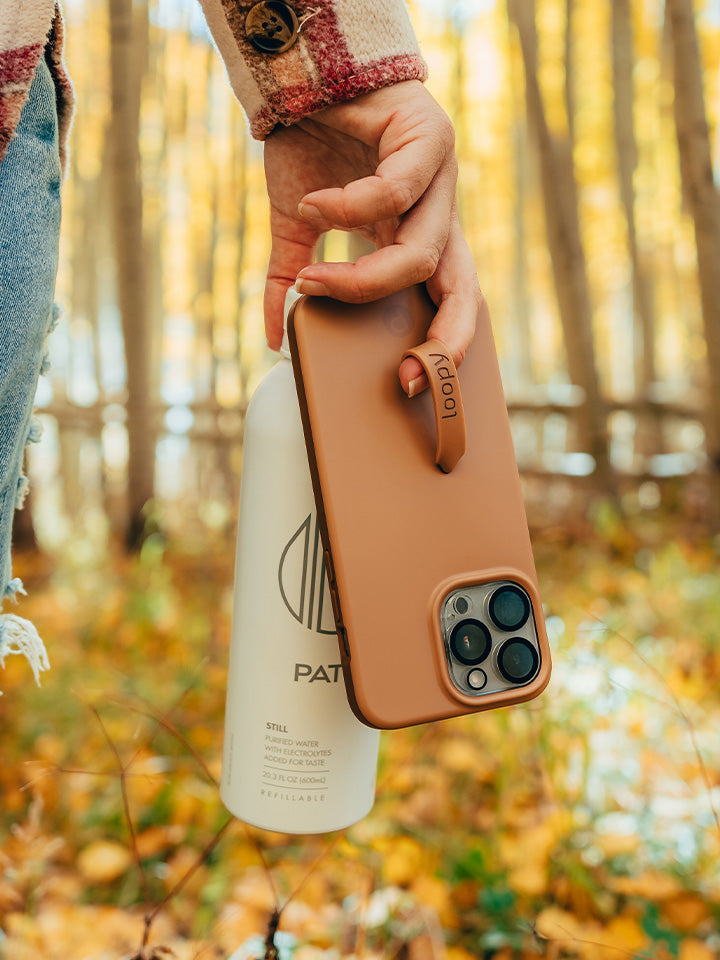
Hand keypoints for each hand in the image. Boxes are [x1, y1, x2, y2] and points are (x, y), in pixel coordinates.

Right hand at [263, 80, 482, 394]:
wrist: (301, 76)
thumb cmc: (309, 147)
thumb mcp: (294, 227)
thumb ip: (289, 279)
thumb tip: (272, 341)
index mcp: (412, 239)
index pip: (445, 304)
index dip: (438, 349)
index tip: (406, 386)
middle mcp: (437, 214)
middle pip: (464, 290)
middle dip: (446, 339)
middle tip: (409, 374)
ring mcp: (441, 177)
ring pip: (421, 253)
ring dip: (361, 280)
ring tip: (309, 278)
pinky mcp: (430, 137)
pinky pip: (395, 193)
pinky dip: (347, 210)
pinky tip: (313, 204)